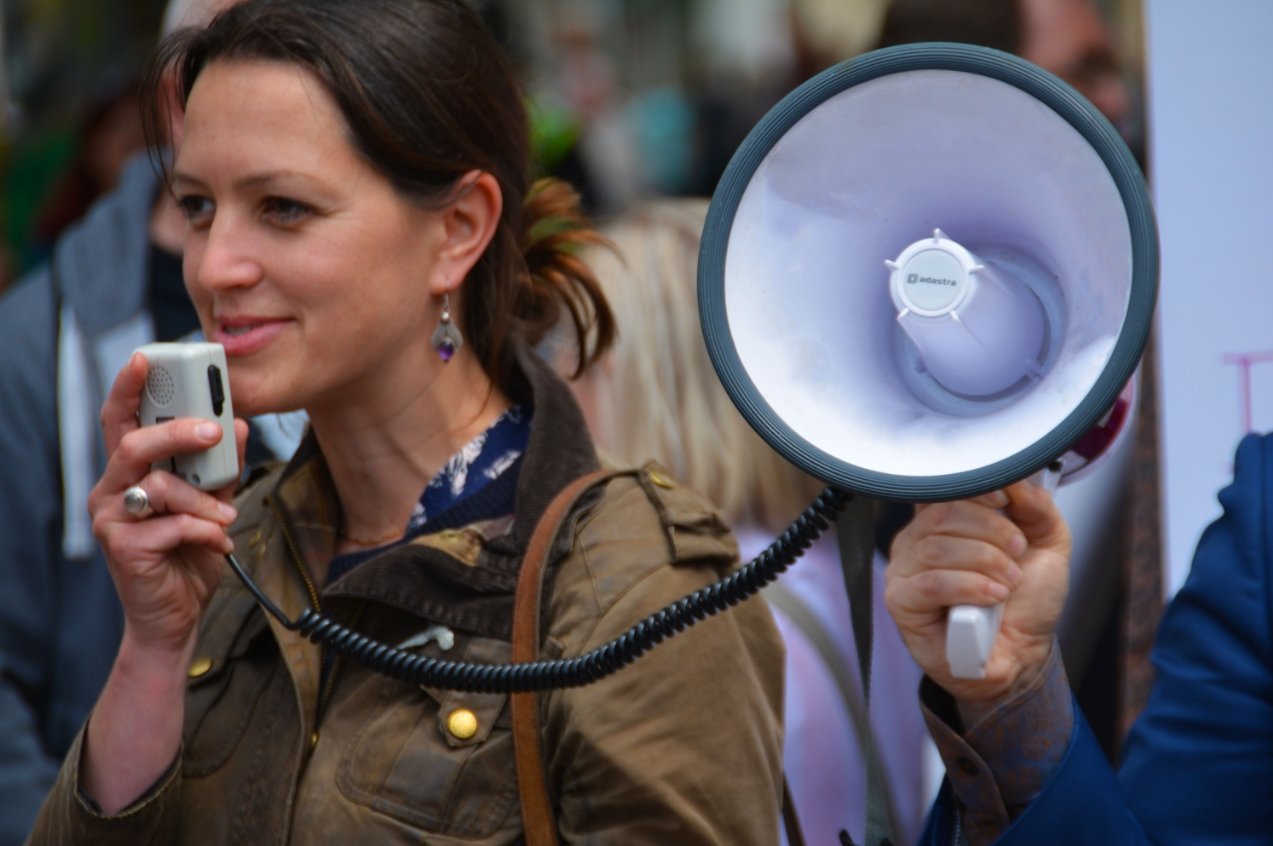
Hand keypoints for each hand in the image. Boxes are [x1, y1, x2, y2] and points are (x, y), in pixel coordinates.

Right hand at [88, 352, 247, 656]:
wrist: (176, 617)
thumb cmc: (189, 555)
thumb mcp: (213, 505)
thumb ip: (222, 468)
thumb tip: (239, 425)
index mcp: (130, 473)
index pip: (121, 420)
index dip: (129, 387)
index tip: (148, 357)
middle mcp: (112, 490)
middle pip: (134, 444)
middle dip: (178, 433)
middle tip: (215, 432)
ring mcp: (112, 520)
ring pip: (158, 487)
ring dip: (204, 501)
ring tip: (226, 519)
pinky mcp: (122, 549)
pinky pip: (170, 526)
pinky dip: (204, 532)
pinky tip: (218, 543)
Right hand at [885, 480, 1070, 724]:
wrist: (1022, 655)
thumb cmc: (1025, 603)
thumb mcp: (1047, 545)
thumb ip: (1037, 507)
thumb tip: (1016, 481)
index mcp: (944, 521)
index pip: (944, 487)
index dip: (975, 489)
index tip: (1005, 501)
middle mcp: (917, 541)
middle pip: (943, 513)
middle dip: (993, 532)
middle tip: (1017, 555)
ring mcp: (905, 570)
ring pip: (938, 547)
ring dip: (987, 563)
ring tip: (1008, 583)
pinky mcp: (902, 602)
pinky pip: (931, 582)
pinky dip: (970, 587)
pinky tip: (993, 598)